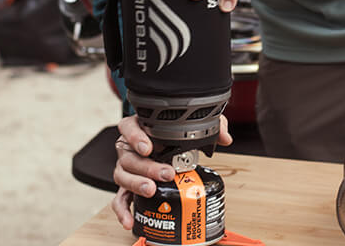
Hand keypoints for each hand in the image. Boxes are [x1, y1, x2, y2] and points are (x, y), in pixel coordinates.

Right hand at [110, 114, 232, 229]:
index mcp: (140, 129)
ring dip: (136, 184)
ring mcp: (127, 168)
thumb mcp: (192, 125)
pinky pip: (120, 199)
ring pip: (122, 176)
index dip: (135, 137)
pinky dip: (123, 211)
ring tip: (151, 190)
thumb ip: (210, 125)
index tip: (148, 147)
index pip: (129, 128)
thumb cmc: (173, 137)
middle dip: (147, 166)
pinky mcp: (127, 187)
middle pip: (129, 156)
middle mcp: (129, 149)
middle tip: (166, 173)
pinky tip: (130, 220)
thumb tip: (225, 138)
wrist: (165, 151)